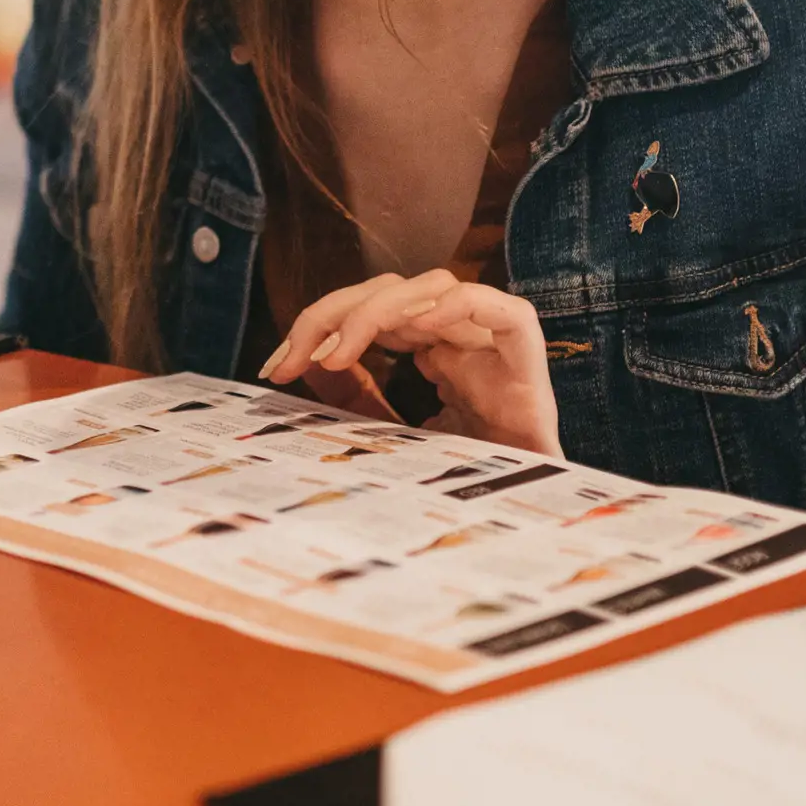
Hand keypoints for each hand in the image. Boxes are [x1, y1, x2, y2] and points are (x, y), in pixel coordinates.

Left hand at [258, 270, 562, 457]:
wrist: (517, 519)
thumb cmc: (460, 478)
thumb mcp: (389, 436)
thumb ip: (355, 398)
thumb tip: (308, 362)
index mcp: (431, 349)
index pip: (369, 308)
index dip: (319, 325)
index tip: (277, 366)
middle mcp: (459, 336)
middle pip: (392, 289)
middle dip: (332, 313)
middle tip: (293, 357)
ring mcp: (492, 343)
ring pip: (435, 286)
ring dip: (376, 310)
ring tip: (336, 352)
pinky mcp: (527, 360)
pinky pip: (500, 310)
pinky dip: (454, 306)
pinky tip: (413, 330)